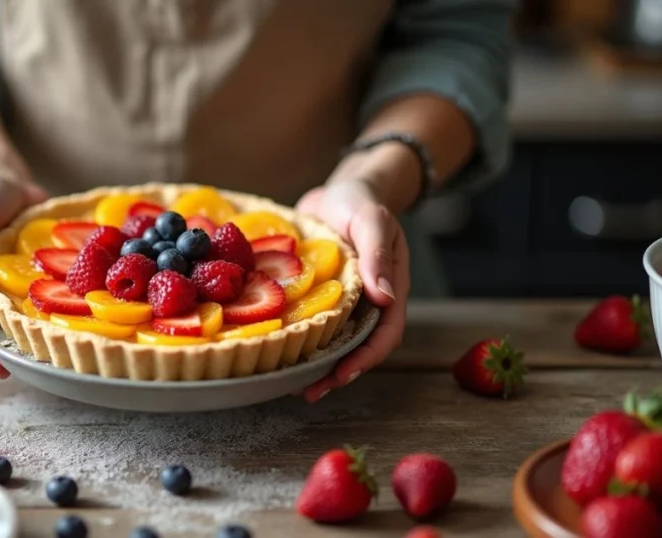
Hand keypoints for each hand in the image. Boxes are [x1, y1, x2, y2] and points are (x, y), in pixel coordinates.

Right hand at [0, 173, 47, 377]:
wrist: (8, 182)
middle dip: (12, 354)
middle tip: (38, 366)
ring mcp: (12, 292)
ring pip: (22, 325)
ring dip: (39, 340)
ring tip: (63, 353)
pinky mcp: (38, 282)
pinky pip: (48, 303)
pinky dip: (61, 313)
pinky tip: (81, 321)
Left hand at [294, 176, 409, 401]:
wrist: (340, 190)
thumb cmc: (361, 201)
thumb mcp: (371, 221)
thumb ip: (377, 256)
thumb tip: (384, 299)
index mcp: (388, 290)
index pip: (384, 334)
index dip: (365, 359)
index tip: (342, 375)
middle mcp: (366, 303)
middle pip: (356, 347)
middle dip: (335, 373)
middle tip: (307, 391)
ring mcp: (342, 302)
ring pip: (331, 340)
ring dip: (313, 363)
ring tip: (286, 381)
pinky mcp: (318, 295)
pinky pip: (309, 322)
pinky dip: (296, 338)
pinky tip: (273, 348)